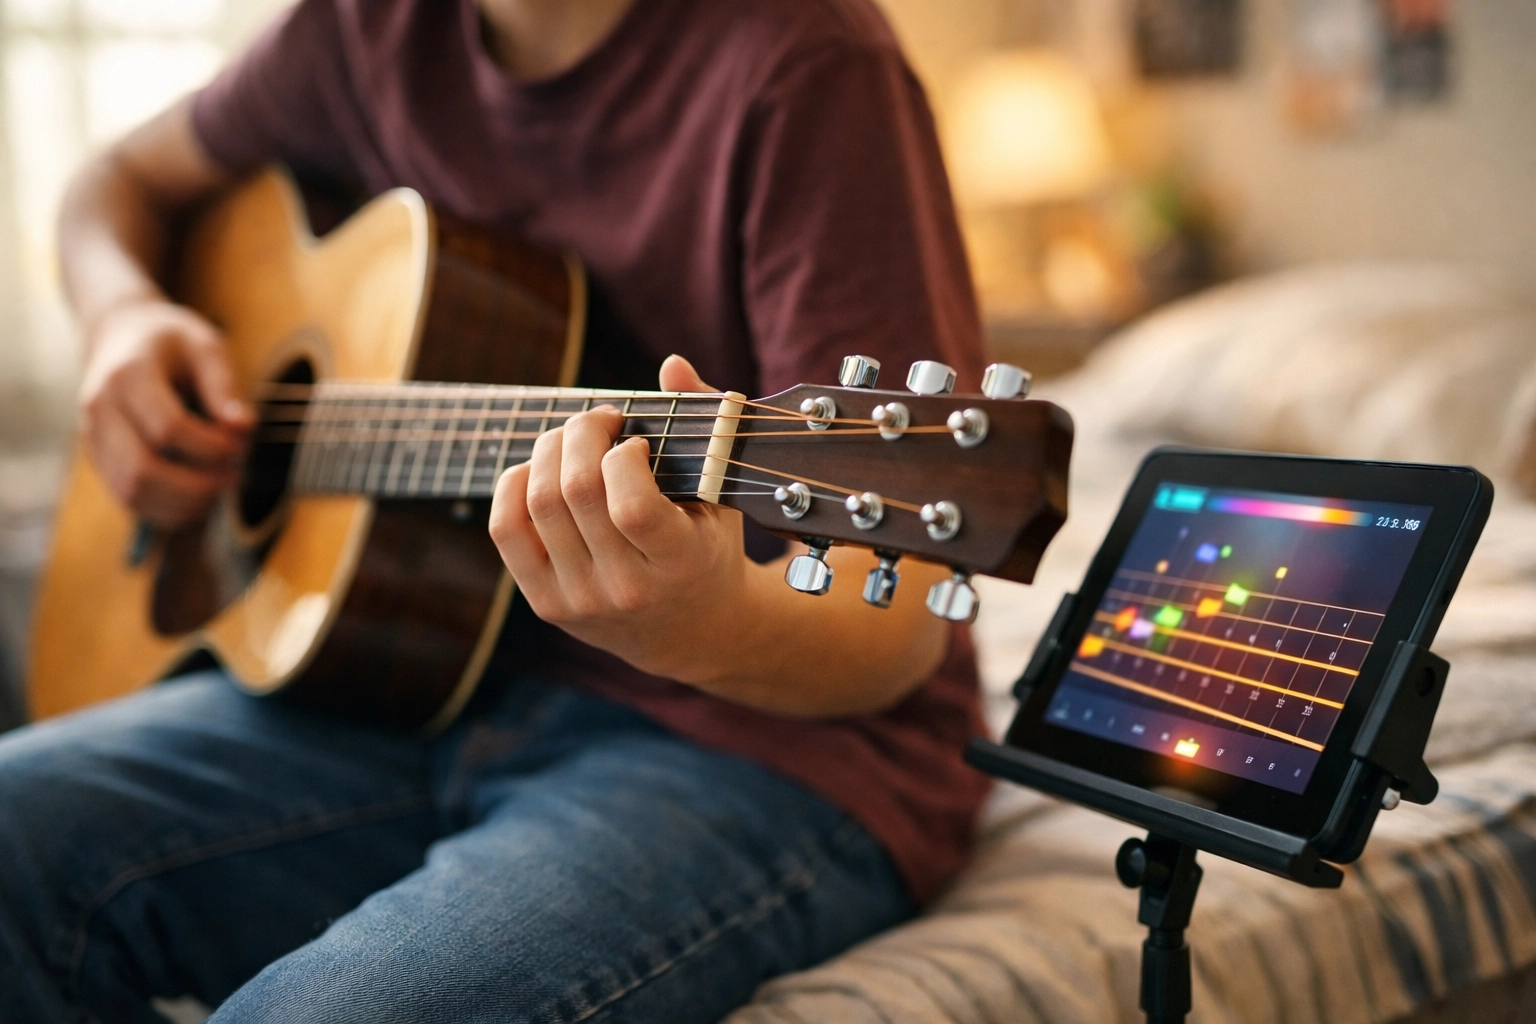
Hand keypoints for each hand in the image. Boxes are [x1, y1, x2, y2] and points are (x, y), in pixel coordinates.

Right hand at [78, 298, 251, 529]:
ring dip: (183, 503)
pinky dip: (167, 510)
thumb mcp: (204, 344)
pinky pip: (128, 499)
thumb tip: (243, 428)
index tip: (243, 445)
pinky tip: (200, 499)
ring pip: (132, 492)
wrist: (120, 334)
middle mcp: (100, 409)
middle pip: (142, 469)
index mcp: (127, 375)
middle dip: (197, 484)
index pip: (167, 427)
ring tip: (221, 489)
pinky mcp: (99, 458)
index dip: (212, 446)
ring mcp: (94, 437)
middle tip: (236, 476)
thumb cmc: (170, 340)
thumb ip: (223, 384)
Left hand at [489, 355, 752, 683]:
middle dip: (581, 433)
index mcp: (680, 564)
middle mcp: (627, 590)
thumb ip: (706, 425)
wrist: (691, 631)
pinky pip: (507, 527)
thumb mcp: (721, 494)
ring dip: (549, 450)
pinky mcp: (546, 604)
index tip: (637, 443)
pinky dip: (516, 483)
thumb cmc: (708, 547)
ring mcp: (581, 601)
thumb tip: (670, 364)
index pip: (632, 506)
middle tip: (599, 420)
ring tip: (573, 440)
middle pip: (576, 492)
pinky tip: (542, 469)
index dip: (624, 456)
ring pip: (538, 502)